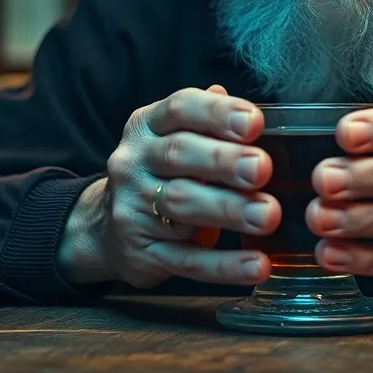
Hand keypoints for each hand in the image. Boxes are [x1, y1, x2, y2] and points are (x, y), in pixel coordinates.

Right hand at [57, 85, 280, 288]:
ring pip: (181, 205)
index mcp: (147, 127)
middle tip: (262, 168)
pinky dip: (224, 265)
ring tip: (268, 215)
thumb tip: (240, 106)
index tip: (254, 122)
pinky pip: (186, 261)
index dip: (216, 113)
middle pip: (178, 154)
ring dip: (227, 209)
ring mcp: (133, 209)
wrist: (104, 229)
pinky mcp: (143, 254)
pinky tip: (257, 264)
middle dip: (223, 160)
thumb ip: (209, 122)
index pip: (179, 109)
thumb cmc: (160, 175)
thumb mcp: (176, 139)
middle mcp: (134, 162)